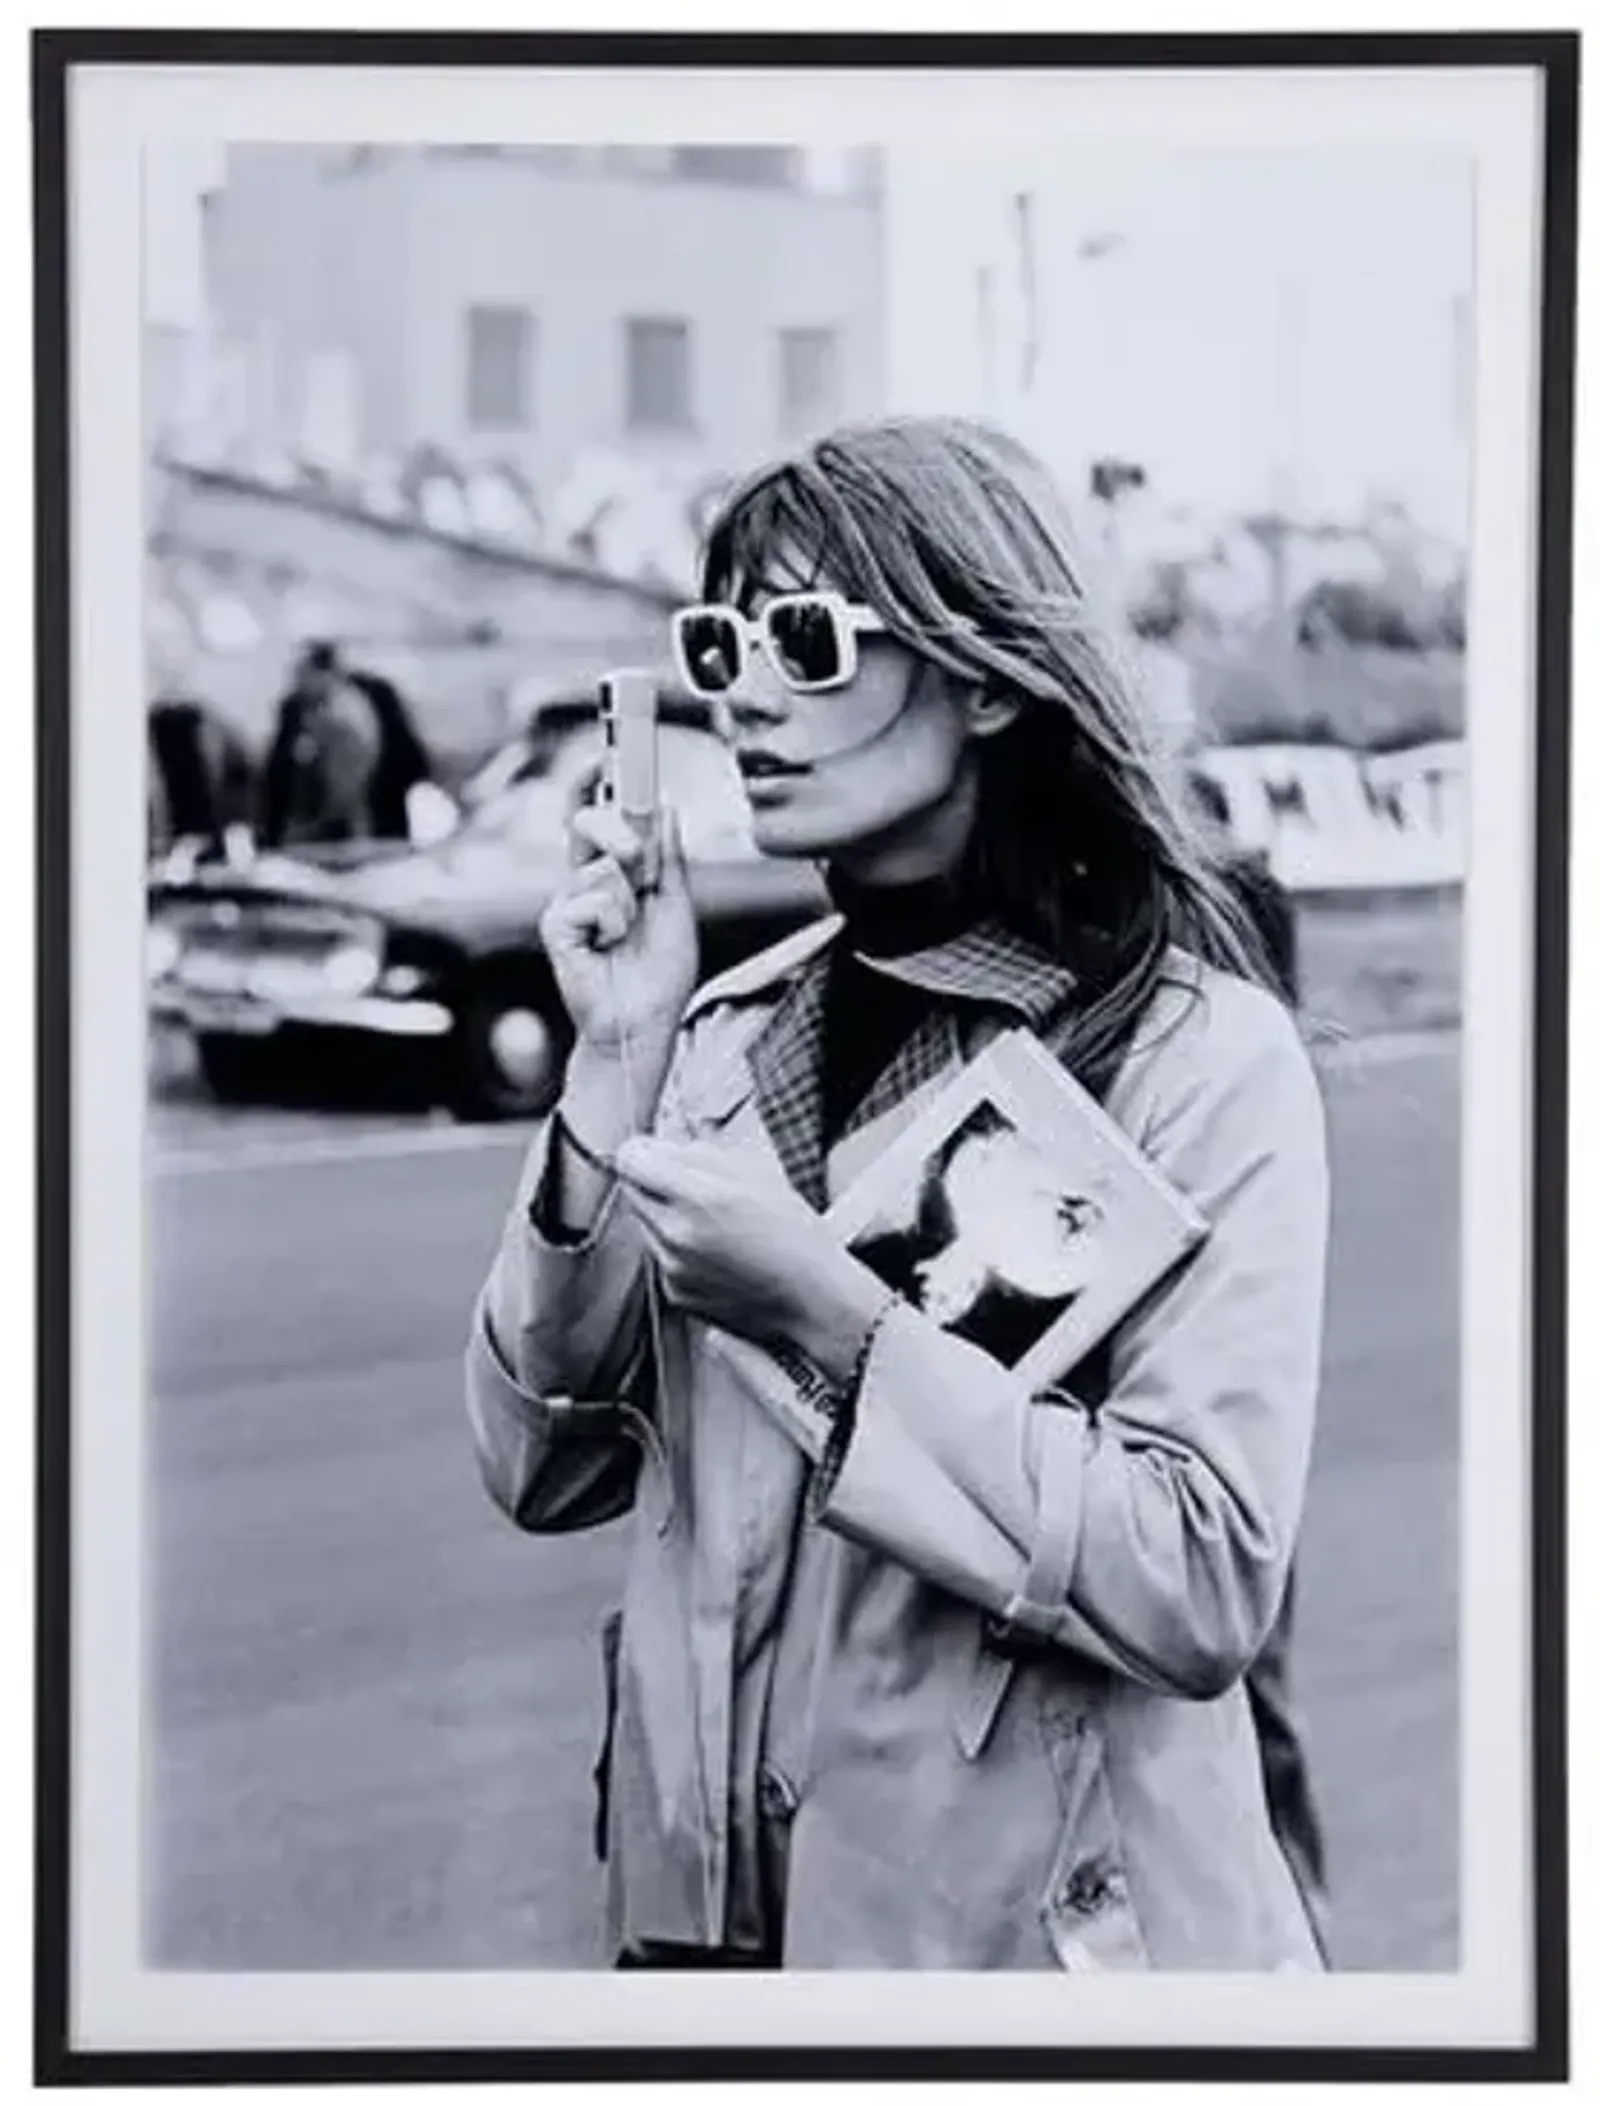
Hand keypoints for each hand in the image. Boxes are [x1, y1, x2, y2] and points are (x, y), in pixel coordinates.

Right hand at [539, 754, 698, 1067]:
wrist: (643, 1022)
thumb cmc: (658, 973)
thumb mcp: (676, 906)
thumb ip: (669, 859)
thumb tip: (667, 806)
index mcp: (614, 871)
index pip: (607, 813)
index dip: (608, 776)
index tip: (618, 739)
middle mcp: (585, 879)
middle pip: (590, 819)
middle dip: (621, 831)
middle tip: (643, 871)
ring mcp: (566, 900)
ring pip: (604, 867)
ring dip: (631, 904)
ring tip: (626, 936)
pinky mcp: (555, 925)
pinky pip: (593, 900)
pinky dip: (612, 925)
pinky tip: (606, 949)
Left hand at [613, 1136, 891, 1374]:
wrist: (813, 1300)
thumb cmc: (797, 1237)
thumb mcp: (758, 1174)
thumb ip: (701, 1154)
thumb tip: (663, 1147)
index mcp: (699, 1198)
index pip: (631, 1160)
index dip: (644, 1151)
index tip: (657, 1153)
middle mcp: (677, 1235)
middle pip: (632, 1191)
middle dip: (655, 1182)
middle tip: (694, 1188)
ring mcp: (672, 1268)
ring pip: (645, 1225)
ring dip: (666, 1217)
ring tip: (715, 1225)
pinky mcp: (674, 1293)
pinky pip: (660, 1258)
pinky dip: (678, 1251)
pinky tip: (717, 1254)